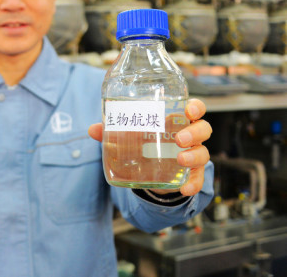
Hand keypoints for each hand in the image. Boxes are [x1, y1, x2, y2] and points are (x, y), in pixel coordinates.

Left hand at [88, 98, 211, 196]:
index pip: (194, 109)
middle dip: (194, 133)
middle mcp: (189, 137)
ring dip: (194, 156)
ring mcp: (192, 156)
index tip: (189, 111)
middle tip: (180, 139)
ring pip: (203, 153)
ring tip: (180, 159)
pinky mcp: (190, 175)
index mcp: (176, 122)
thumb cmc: (144, 145)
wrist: (149, 172)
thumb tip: (93, 129)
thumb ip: (113, 132)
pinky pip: (198, 179)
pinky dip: (194, 184)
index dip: (195, 108)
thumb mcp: (130, 137)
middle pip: (203, 129)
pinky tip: (185, 188)